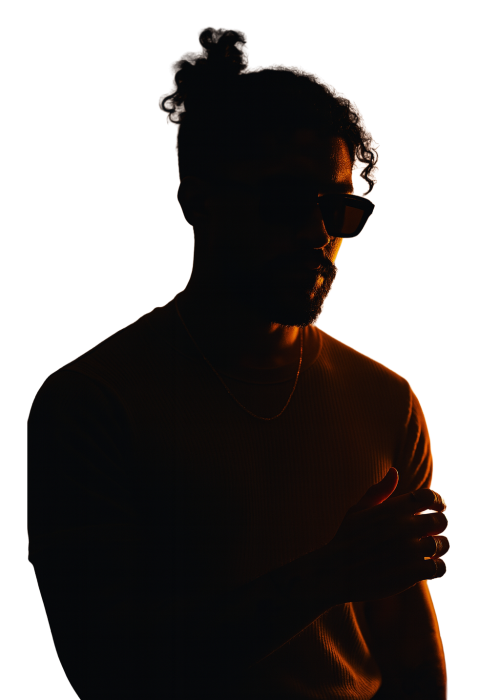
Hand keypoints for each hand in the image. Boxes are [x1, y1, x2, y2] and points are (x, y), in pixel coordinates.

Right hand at [313, 468, 448, 603]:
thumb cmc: (346, 538)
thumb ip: (379, 491)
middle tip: (432, 531)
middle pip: (441, 520)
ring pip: (443, 544)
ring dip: (440, 547)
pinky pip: (440, 567)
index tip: (437, 508)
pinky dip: (437, 567)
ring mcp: (409, 550)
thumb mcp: (357, 510)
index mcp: (392, 508)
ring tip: (430, 550)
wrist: (335, 572)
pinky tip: (427, 567)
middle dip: (438, 525)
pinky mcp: (412, 573)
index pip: (430, 496)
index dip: (438, 501)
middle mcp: (403, 526)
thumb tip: (394, 471)